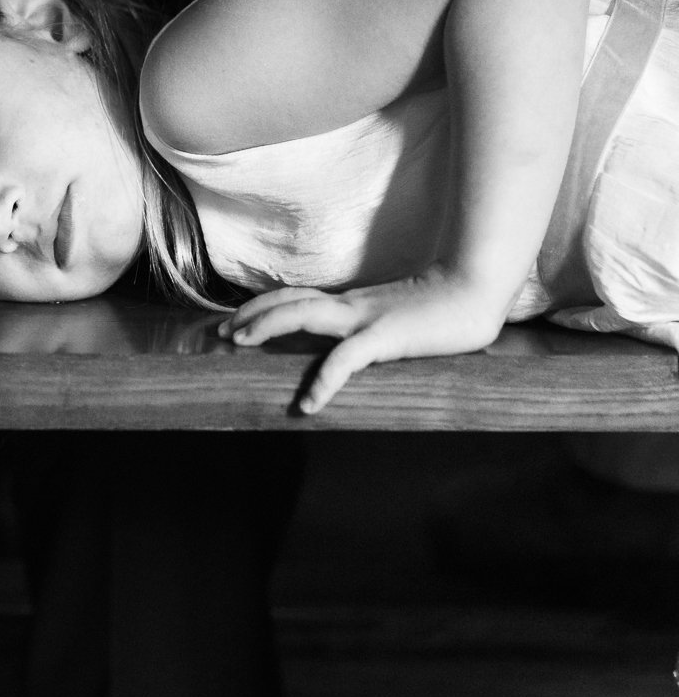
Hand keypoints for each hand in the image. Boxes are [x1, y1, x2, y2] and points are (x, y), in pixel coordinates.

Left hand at [218, 269, 505, 412]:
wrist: (476, 292)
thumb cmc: (443, 309)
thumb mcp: (396, 319)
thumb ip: (372, 329)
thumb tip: (354, 345)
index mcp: (354, 303)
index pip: (298, 298)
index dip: (264, 306)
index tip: (235, 320)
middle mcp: (352, 305)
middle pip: (290, 300)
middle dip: (251, 314)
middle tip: (220, 331)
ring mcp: (366, 318)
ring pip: (304, 314)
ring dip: (267, 325)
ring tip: (238, 343)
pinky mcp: (386, 337)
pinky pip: (346, 359)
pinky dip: (324, 379)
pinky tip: (308, 404)